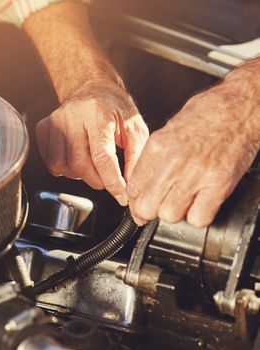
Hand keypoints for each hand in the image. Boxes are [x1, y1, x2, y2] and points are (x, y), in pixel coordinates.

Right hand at [35, 79, 148, 205]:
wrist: (92, 88)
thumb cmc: (115, 109)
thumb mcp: (135, 128)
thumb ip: (136, 157)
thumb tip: (131, 187)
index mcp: (98, 113)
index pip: (102, 156)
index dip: (112, 181)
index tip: (121, 195)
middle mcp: (72, 116)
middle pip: (79, 164)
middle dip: (97, 180)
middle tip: (107, 178)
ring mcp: (54, 121)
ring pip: (61, 166)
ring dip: (79, 175)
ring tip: (91, 165)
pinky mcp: (44, 128)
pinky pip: (50, 162)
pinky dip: (65, 169)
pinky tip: (76, 159)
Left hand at [127, 80, 259, 226]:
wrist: (243, 106)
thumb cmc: (209, 114)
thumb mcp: (169, 129)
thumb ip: (153, 158)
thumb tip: (142, 183)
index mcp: (158, 146)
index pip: (133, 187)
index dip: (135, 201)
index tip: (140, 203)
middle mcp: (174, 161)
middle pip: (147, 206)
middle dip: (149, 212)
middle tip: (157, 207)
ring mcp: (197, 174)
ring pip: (170, 215)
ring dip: (174, 214)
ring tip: (181, 203)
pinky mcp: (219, 184)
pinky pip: (199, 218)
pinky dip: (198, 217)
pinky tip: (199, 205)